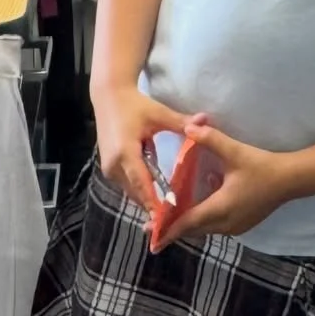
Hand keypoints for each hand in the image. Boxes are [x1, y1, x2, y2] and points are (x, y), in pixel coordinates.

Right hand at [93, 85, 189, 211]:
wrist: (109, 97)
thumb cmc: (135, 105)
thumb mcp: (159, 114)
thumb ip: (181, 122)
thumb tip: (205, 120)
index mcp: (125, 153)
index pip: (142, 183)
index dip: (154, 202)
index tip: (167, 218)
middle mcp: (114, 166)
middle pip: (137, 192)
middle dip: (154, 206)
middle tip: (175, 219)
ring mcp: (109, 169)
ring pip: (132, 190)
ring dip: (148, 198)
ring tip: (169, 211)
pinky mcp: (109, 168)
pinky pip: (128, 184)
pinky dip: (142, 189)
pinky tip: (158, 194)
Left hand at [150, 120, 292, 250]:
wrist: (291, 179)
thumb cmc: (263, 167)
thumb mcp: (235, 151)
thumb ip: (210, 139)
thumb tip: (188, 127)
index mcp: (219, 208)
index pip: (187, 224)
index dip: (167, 230)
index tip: (150, 237)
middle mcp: (225, 223)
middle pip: (194, 229)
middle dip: (174, 228)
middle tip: (154, 225)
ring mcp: (235, 226)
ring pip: (205, 229)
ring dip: (190, 223)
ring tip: (173, 215)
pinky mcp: (243, 223)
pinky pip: (216, 225)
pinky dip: (205, 218)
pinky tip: (205, 199)